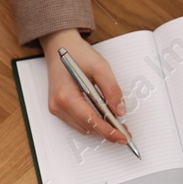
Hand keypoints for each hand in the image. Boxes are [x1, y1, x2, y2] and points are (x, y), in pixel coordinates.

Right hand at [41, 29, 125, 144]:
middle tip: (125, 131)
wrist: (60, 46)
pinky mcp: (58, 109)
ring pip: (83, 127)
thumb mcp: (100, 67)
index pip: (90, 120)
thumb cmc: (78, 54)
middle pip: (87, 127)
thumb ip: (112, 89)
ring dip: (100, 127)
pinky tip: (103, 117)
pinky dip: (92, 122)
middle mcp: (58, 105)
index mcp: (66, 95)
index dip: (108, 131)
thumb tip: (120, 110)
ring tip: (116, 123)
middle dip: (107, 130)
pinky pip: (78, 122)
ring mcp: (56, 108)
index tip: (122, 137)